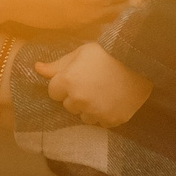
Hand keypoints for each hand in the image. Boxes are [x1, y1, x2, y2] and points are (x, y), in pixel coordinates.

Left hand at [32, 42, 150, 126]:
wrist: (139, 60)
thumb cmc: (107, 52)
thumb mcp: (79, 53)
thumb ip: (57, 65)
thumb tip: (36, 68)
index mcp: (67, 83)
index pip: (53, 92)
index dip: (64, 84)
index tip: (77, 77)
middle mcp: (78, 101)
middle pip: (68, 105)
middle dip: (76, 96)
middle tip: (92, 83)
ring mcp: (95, 113)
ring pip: (84, 116)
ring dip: (90, 108)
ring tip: (104, 92)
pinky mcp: (112, 120)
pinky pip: (102, 122)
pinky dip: (106, 114)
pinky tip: (113, 99)